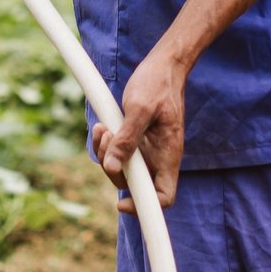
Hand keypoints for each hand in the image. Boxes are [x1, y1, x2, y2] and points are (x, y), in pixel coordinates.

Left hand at [91, 52, 185, 211]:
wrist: (163, 65)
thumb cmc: (157, 83)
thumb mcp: (140, 109)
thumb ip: (127, 139)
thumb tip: (113, 168)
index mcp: (168, 155)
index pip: (163, 197)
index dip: (145, 207)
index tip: (122, 202)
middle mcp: (158, 157)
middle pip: (135, 185)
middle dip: (114, 169)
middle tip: (107, 139)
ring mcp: (147, 150)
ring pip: (122, 169)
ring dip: (107, 154)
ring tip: (103, 128)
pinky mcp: (136, 140)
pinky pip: (117, 153)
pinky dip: (106, 144)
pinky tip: (102, 127)